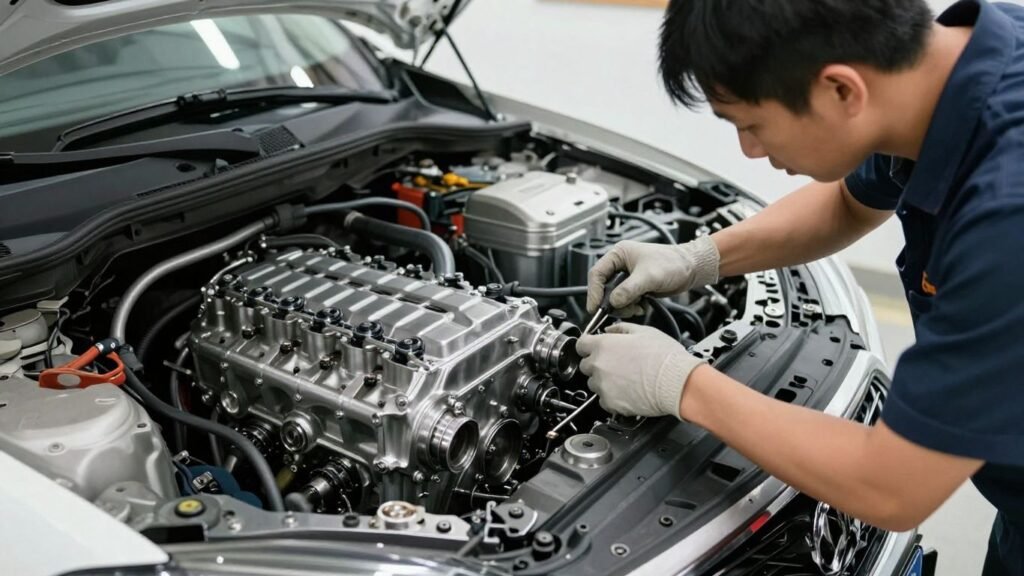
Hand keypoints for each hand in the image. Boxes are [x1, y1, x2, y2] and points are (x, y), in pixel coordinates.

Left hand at [576, 323, 705, 418]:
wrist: (676, 382)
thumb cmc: (664, 356)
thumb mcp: (644, 331)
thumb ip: (621, 328)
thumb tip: (610, 329)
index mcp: (603, 345)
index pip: (580, 344)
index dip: (588, 346)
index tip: (594, 348)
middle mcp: (598, 365)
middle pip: (586, 365)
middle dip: (597, 364)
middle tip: (617, 364)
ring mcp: (602, 386)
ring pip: (594, 384)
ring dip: (604, 381)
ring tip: (625, 379)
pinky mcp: (610, 403)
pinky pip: (603, 400)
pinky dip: (612, 398)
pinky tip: (627, 392)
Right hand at [586, 236, 719, 317]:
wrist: (690, 269)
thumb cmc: (673, 262)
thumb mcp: (649, 276)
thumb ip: (629, 289)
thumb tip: (614, 301)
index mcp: (619, 254)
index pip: (597, 274)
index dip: (594, 292)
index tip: (595, 307)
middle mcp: (620, 265)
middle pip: (604, 288)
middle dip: (611, 302)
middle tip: (619, 310)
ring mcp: (627, 277)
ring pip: (614, 297)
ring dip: (623, 306)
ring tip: (636, 307)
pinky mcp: (634, 287)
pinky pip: (624, 301)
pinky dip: (630, 307)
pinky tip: (642, 305)